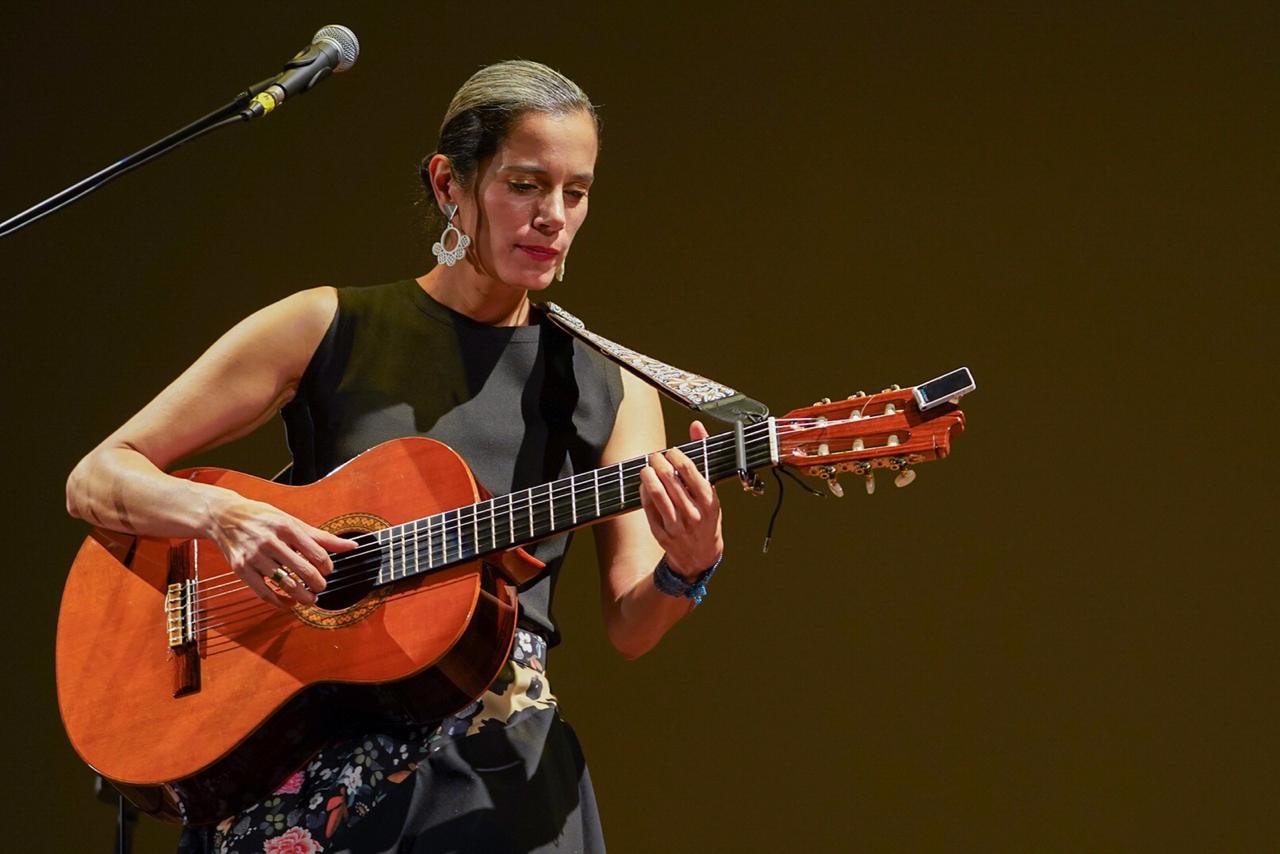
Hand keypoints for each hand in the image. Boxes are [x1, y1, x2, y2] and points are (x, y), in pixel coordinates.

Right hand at [206, 495, 358, 607]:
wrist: (224, 516)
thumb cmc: (263, 518)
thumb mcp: (292, 521)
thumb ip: (321, 537)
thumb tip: (352, 546)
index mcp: (286, 526)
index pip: (316, 553)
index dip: (327, 566)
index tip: (327, 570)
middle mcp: (270, 541)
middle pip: (303, 570)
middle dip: (317, 584)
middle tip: (321, 587)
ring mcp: (254, 556)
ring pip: (284, 584)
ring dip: (302, 597)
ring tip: (310, 599)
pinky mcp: (241, 569)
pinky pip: (263, 593)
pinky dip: (279, 602)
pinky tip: (289, 603)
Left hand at [638, 420, 723, 578]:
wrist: (700, 556)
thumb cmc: (706, 517)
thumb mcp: (711, 489)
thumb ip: (703, 455)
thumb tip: (696, 426)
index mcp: (709, 500)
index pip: (689, 470)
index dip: (675, 456)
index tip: (671, 452)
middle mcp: (694, 513)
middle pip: (670, 479)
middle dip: (658, 462)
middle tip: (654, 456)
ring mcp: (677, 525)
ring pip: (657, 494)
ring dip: (648, 475)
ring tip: (647, 468)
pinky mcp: (662, 534)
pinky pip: (649, 508)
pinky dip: (645, 493)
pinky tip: (645, 485)